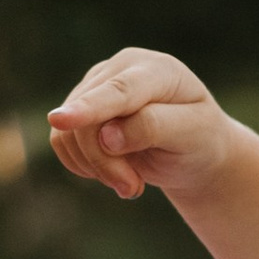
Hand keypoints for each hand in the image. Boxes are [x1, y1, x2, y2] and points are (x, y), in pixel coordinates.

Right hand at [47, 48, 243, 204]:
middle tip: (133, 190)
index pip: (119, 91)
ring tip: (132, 182)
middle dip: (106, 164)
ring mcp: (97, 85)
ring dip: (97, 169)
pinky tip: (113, 170)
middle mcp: (121, 68)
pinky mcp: (80, 106)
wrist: (193, 149)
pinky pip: (61, 141)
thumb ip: (152, 128)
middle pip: (89, 120)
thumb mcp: (192, 135)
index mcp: (156, 69)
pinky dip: (84, 165)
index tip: (59, 120)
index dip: (90, 107)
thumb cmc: (199, 139)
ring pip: (68, 133)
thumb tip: (106, 136)